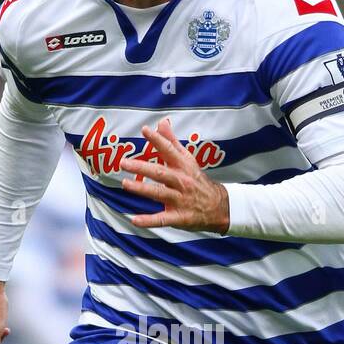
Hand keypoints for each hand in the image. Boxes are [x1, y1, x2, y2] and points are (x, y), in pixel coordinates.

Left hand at [119, 117, 229, 232]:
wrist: (219, 207)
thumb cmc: (197, 181)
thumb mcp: (188, 160)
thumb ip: (172, 142)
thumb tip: (162, 122)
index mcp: (183, 167)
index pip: (170, 151)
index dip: (158, 140)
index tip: (145, 130)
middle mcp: (182, 182)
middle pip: (161, 173)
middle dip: (142, 167)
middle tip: (123, 163)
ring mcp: (180, 200)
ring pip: (159, 193)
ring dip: (142, 189)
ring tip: (125, 184)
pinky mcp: (179, 217)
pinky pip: (162, 219)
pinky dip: (149, 220)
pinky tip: (134, 220)